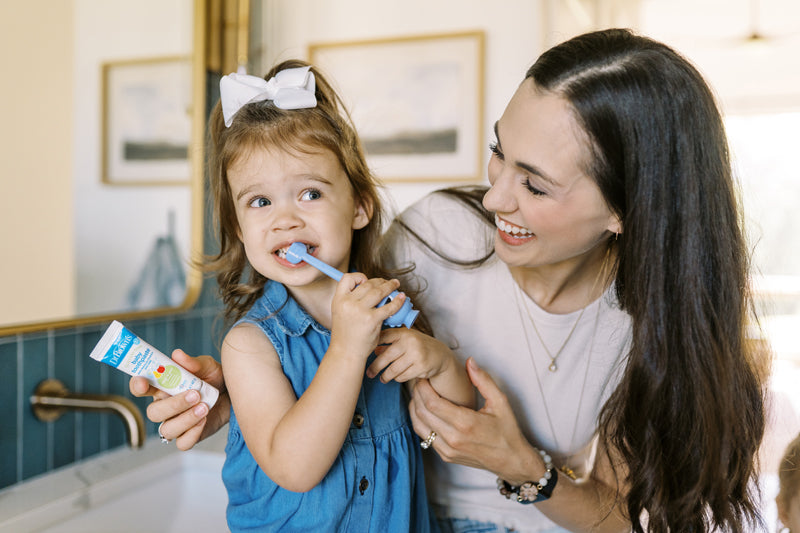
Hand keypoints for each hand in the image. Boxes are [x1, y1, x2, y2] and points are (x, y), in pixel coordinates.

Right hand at [128, 349, 229, 449]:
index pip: (141, 387)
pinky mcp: (189, 436)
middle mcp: (166, 406)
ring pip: (167, 430)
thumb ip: (193, 362)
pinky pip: (182, 443)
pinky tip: (204, 420)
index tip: (143, 382)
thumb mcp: (208, 366)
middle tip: (195, 394)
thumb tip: (177, 355)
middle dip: (173, 405)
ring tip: (205, 407)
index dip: (137, 385)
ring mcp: (176, 422)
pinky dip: (193, 433)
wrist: (235, 394)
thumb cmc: (216, 378)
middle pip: (153, 413)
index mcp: (163, 387)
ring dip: (186, 419)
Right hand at [329, 274, 405, 359]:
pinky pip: (389, 306)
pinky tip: (401, 298)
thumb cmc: (347, 335)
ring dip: (390, 286)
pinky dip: (397, 301)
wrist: (347, 353)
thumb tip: (372, 290)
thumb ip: (352, 301)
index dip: (358, 277)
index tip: (367, 281)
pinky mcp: (372, 319)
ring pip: (379, 291)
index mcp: (339, 300)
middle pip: (367, 283)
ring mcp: (360, 310)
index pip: (347, 278)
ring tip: (396, 285)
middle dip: (380, 281)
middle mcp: (348, 302)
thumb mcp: (342, 313)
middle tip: (388, 283)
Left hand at [367, 327, 453, 382]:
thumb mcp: (405, 340)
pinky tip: (397, 377)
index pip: (384, 336)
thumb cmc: (418, 346)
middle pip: (386, 356)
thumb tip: (373, 350)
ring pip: (393, 369)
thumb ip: (390, 343)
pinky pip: (402, 376)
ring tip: (382, 378)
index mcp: (404, 333)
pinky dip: (397, 378)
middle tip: (369, 373)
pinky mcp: (421, 367)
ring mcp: (416, 354)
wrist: (440, 355)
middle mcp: (410, 342)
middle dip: (375, 367)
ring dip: (385, 376)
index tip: (364, 351)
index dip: (372, 344)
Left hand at [409, 357, 536, 481]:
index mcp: (466, 423)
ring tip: (418, 394)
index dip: (423, 388)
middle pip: (422, 413)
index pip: (433, 403)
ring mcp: (448, 450)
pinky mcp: (446, 456)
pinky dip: (420, 421)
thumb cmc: (507, 431)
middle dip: (416, 394)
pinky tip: (424, 410)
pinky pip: (424, 436)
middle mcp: (453, 438)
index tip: (423, 377)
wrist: (510, 460)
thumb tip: (469, 361)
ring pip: (419, 426)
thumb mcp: (500, 402)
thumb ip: (483, 380)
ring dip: (414, 408)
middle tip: (418, 382)